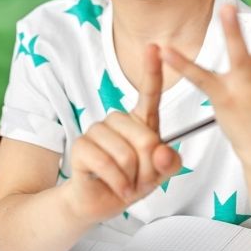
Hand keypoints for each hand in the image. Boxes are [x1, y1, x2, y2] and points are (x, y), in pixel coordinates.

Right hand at [64, 44, 181, 223]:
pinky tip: (117, 189)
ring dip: (131, 177)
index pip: (149, 93)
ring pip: (125, 153)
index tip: (155, 47)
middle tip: (141, 180)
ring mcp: (97, 131)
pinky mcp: (81, 147)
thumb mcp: (159, 175)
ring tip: (126, 184)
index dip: (152, 70)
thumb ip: (169, 163)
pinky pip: (106, 164)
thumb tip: (161, 152)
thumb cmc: (130, 182)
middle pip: (145, 137)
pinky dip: (117, 182)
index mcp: (139, 121)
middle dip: (148, 167)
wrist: (99, 203)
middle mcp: (117, 120)